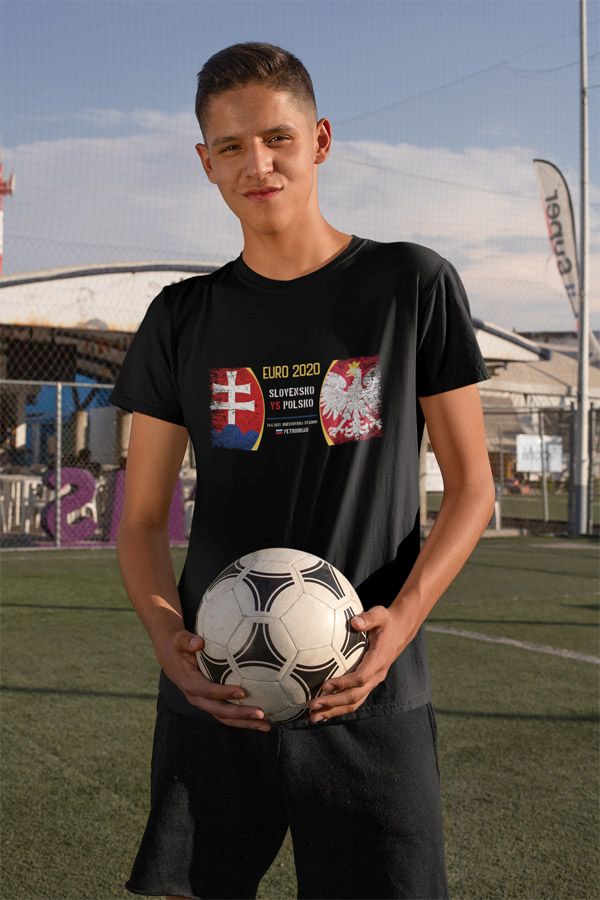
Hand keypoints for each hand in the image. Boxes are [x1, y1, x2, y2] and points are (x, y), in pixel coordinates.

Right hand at [153, 628, 271, 731]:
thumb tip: (199, 642)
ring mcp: (204, 702)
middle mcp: (197, 697)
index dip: (224, 693)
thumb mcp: (179, 640)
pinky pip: (228, 714)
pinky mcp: (211, 703)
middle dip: (240, 715)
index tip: (242, 692)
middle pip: (219, 711)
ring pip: (225, 718)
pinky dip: (244, 719)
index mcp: (189, 683)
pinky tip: (262, 719)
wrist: (170, 655)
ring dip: (246, 722)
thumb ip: (187, 641)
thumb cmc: (177, 645)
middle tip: (261, 713)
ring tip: (267, 725)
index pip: (207, 691)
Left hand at [307, 605, 415, 723]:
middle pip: (355, 696)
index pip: (361, 677)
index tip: (324, 685)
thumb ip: (368, 618)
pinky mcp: (369, 682)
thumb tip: (354, 621)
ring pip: (355, 702)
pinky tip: (323, 709)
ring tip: (314, 717)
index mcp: (378, 660)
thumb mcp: (380, 614)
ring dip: (334, 710)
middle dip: (334, 703)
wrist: (401, 630)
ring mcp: (374, 681)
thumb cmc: (387, 621)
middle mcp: (377, 675)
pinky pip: (355, 698)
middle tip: (312, 706)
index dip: (343, 683)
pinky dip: (339, 706)